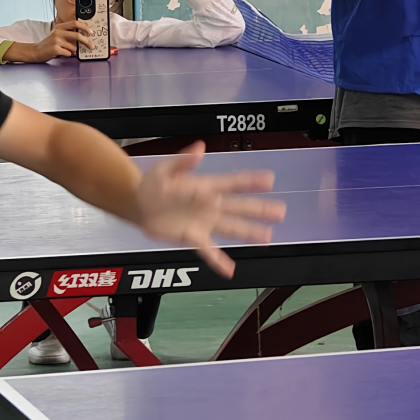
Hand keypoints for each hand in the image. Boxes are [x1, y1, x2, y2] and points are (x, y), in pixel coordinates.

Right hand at [16, 23, 91, 61]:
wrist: (36, 51)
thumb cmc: (49, 44)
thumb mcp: (57, 35)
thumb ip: (68, 34)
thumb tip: (83, 36)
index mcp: (60, 27)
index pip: (75, 23)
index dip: (85, 27)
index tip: (91, 32)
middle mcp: (58, 32)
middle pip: (77, 35)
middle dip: (86, 41)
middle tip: (91, 46)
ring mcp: (56, 40)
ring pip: (73, 47)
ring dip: (74, 51)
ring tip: (69, 51)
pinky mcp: (55, 49)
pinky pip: (68, 53)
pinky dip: (68, 55)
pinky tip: (63, 54)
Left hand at [133, 143, 286, 275]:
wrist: (138, 205)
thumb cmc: (151, 184)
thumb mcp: (164, 169)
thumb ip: (183, 161)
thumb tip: (199, 149)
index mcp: (204, 186)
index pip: (232, 183)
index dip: (251, 182)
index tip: (269, 180)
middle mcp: (208, 205)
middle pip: (239, 207)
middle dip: (260, 209)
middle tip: (280, 211)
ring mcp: (203, 222)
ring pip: (231, 228)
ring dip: (249, 232)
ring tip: (267, 236)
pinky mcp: (192, 237)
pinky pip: (209, 251)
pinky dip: (219, 261)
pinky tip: (229, 270)